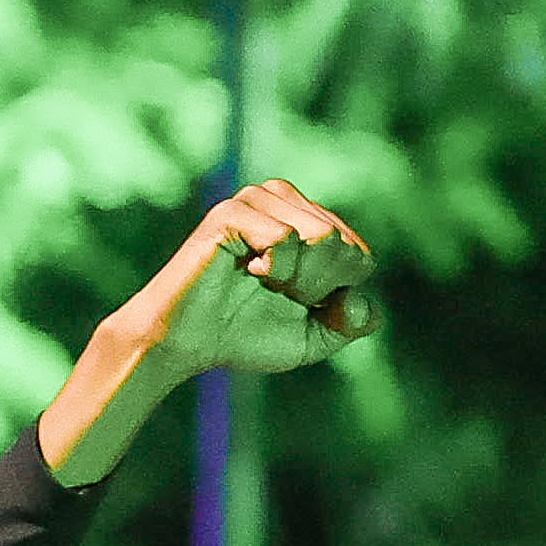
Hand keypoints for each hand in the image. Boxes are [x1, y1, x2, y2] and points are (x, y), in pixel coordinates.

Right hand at [135, 179, 381, 380]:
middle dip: (317, 286)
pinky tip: (247, 272)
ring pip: (321, 235)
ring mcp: (256, 202)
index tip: (296, 302)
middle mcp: (284, 202)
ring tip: (261, 282)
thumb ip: (349, 323)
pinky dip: (275, 268)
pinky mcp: (231, 212)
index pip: (358, 254)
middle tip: (275, 293)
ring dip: (299, 277)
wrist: (186, 344)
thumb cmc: (244, 336)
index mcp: (307, 222)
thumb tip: (359, 300)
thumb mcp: (311, 338)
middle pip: (342, 243)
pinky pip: (285, 238)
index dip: (334, 293)